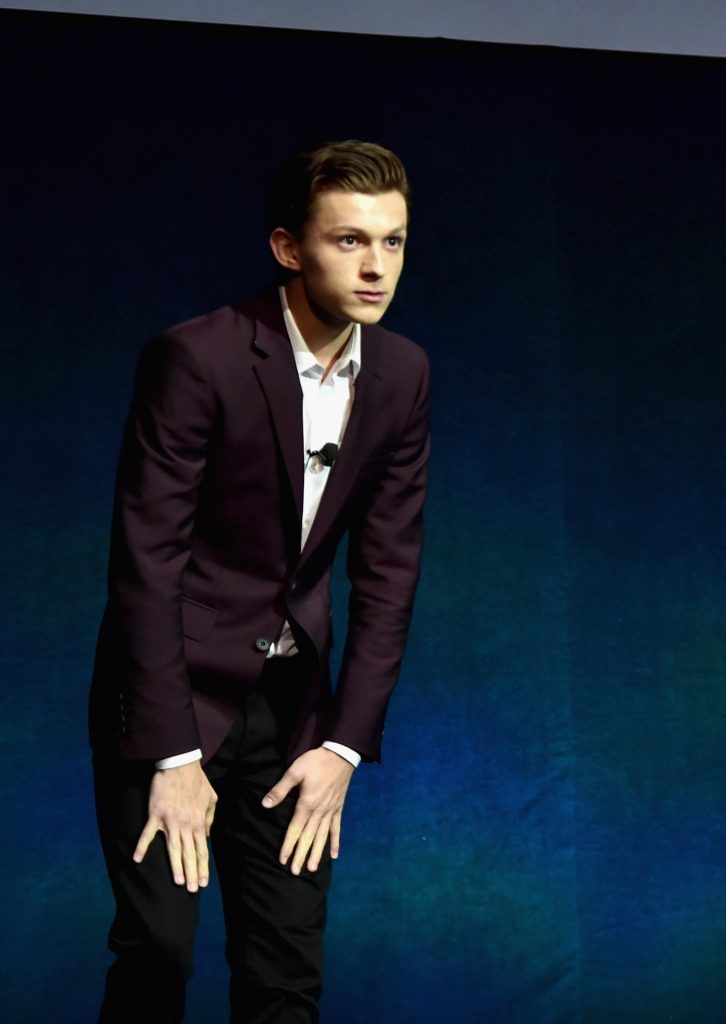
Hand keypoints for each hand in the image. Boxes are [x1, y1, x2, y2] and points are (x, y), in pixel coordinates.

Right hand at [133, 761, 217, 891]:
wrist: (180, 764)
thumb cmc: (197, 780)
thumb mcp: (211, 798)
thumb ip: (210, 817)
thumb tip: (207, 835)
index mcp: (199, 822)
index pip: (202, 849)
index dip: (203, 867)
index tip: (203, 882)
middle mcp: (186, 825)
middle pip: (190, 853)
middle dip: (192, 873)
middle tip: (192, 890)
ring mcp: (170, 821)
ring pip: (173, 848)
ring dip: (175, 866)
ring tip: (177, 882)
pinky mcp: (155, 814)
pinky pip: (148, 833)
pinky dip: (142, 846)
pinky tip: (136, 860)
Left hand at [261, 747, 354, 874]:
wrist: (341, 754)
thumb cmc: (316, 761)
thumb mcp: (295, 771)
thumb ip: (280, 789)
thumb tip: (265, 805)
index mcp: (307, 804)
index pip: (295, 829)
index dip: (288, 845)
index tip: (283, 860)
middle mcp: (320, 811)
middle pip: (308, 837)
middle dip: (301, 855)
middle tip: (295, 872)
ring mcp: (331, 811)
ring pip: (322, 836)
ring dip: (316, 853)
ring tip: (311, 868)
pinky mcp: (339, 808)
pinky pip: (337, 828)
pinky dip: (335, 842)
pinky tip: (334, 855)